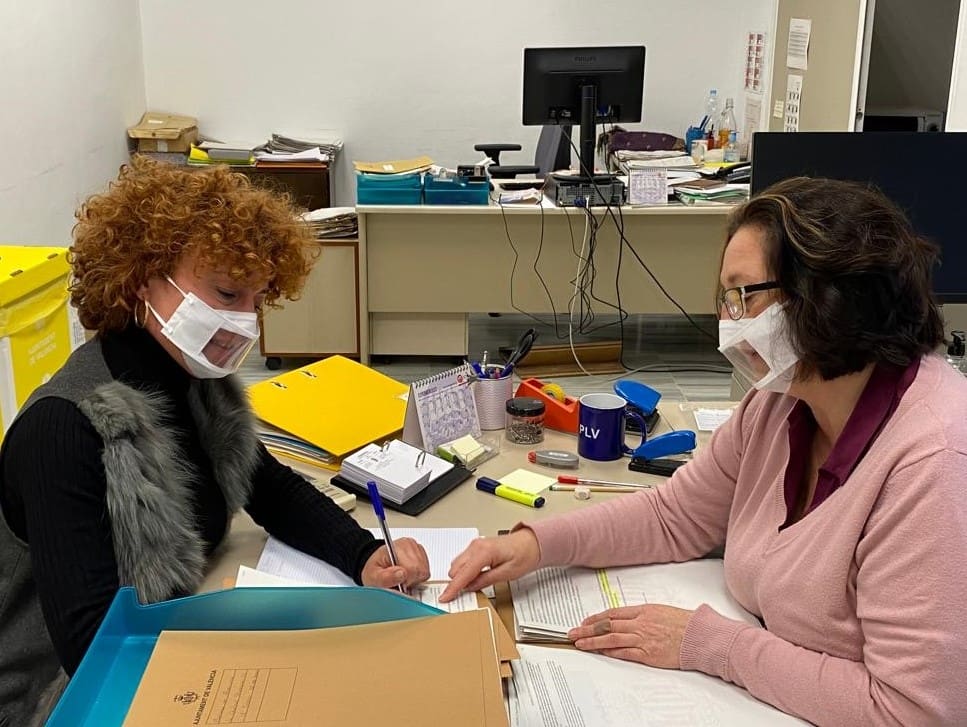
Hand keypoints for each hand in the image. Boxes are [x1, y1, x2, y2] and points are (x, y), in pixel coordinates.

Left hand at [360, 537, 429, 590]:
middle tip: (399, 581)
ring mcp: (417, 548)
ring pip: (425, 572)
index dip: (406, 581)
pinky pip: (426, 571)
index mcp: (397, 547)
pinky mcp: (422, 554)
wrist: (377, 564)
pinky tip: (408, 574)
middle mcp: (409, 544)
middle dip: (410, 580)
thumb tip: (401, 574)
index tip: (398, 583)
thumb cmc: (375, 570)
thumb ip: (385, 578)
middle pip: (421, 570)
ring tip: (402, 577)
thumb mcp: (373, 577)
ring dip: (414, 579)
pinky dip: (418, 576)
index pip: (413, 568)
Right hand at [439, 529, 540, 601]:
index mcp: (484, 552)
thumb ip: (486, 580)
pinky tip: (474, 577)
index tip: (444, 598)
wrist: (531, 542)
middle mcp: (476, 546)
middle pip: (455, 569)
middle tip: (464, 595)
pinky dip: (464, 571)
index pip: (462, 574)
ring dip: (460, 577)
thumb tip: (470, 587)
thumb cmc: (524, 555)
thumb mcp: (507, 573)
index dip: (452, 588)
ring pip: (457, 564)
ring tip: (472, 586)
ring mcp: (475, 545)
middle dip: (457, 583)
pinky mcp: (476, 547)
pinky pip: (463, 560)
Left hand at [567, 604, 693, 668]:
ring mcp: (643, 639)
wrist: (699, 636)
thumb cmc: (684, 623)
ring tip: (580, 644)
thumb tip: (625, 620)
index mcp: (643, 610)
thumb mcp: (660, 611)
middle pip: (607, 625)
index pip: (612, 613)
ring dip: (593, 641)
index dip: (596, 618)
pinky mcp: (648, 654)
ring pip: (611, 639)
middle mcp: (640, 623)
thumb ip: (641, 615)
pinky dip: (610, 652)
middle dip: (587, 629)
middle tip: (572, 633)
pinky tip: (600, 652)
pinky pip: (624, 653)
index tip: (584, 622)